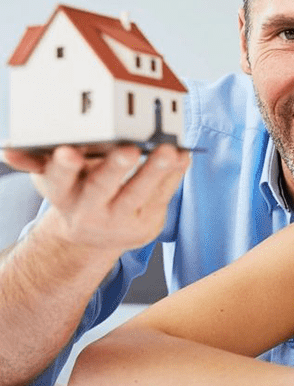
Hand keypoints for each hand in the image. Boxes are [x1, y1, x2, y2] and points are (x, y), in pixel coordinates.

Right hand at [2, 143, 189, 252]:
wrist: (97, 236)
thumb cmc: (78, 193)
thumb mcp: (55, 181)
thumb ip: (37, 162)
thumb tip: (7, 150)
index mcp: (64, 194)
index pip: (60, 181)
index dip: (63, 167)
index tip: (68, 152)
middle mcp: (91, 209)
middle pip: (103, 188)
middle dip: (115, 169)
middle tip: (128, 149)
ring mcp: (122, 218)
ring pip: (140, 193)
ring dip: (156, 170)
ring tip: (169, 150)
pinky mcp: (149, 220)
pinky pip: (164, 195)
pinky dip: (175, 175)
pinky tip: (185, 156)